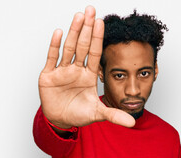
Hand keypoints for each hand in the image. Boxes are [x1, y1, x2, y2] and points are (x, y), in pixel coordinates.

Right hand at [38, 6, 134, 128]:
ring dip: (74, 32)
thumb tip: (132, 123)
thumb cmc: (78, 114)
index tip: (101, 23)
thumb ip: (114, 115)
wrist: (60, 121)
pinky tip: (59, 32)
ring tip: (79, 16)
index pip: (95, 53)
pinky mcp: (48, 76)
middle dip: (87, 29)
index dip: (98, 38)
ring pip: (69, 48)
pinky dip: (54, 46)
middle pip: (83, 46)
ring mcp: (62, 71)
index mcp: (88, 75)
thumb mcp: (98, 114)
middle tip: (91, 10)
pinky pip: (52, 58)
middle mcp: (76, 70)